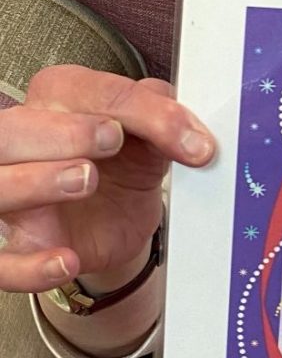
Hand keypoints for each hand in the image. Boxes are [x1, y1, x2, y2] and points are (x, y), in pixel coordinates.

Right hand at [0, 65, 215, 293]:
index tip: (177, 128)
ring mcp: (13, 198)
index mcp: (55, 103)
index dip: (129, 106)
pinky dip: (27, 267)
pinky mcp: (21, 246)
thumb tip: (186, 127)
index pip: (74, 91)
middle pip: (9, 132)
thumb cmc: (123, 168)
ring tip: (86, 182)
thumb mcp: (150, 138)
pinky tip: (67, 261)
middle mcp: (20, 147)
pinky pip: (2, 263)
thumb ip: (164, 119)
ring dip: (34, 182)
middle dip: (60, 133)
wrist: (122, 221)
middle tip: (114, 140)